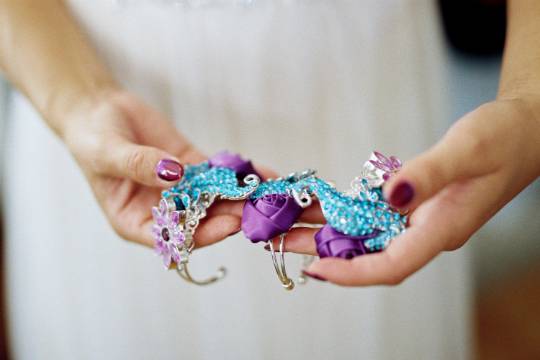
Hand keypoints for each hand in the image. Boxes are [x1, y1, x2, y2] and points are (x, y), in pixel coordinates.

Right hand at [63, 90, 257, 246]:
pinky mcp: (192, 168)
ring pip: (214, 198)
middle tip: (257, 209)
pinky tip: (264, 173)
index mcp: (134, 222)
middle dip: (229, 216)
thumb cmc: (91, 138)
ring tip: (268, 194)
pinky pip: (218, 174)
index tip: (226, 225)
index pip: (172, 238)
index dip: (200, 236)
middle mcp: (161, 211)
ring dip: (240, 197)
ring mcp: (180, 190)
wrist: (99, 109)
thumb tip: (173, 174)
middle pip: (199, 221)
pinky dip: (240, 174)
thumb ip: (137, 165)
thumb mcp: (108, 152)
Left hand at [279, 99, 539, 284]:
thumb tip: (392, 197)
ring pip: (363, 232)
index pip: (391, 265)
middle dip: (321, 250)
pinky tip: (315, 204)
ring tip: (281, 225)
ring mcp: (418, 218)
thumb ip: (429, 174)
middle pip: (367, 252)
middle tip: (275, 241)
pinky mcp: (412, 202)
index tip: (316, 268)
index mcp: (442, 228)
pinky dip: (342, 209)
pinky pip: (371, 212)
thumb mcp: (468, 151)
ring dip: (323, 230)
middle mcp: (425, 230)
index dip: (352, 272)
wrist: (524, 130)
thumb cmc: (505, 139)